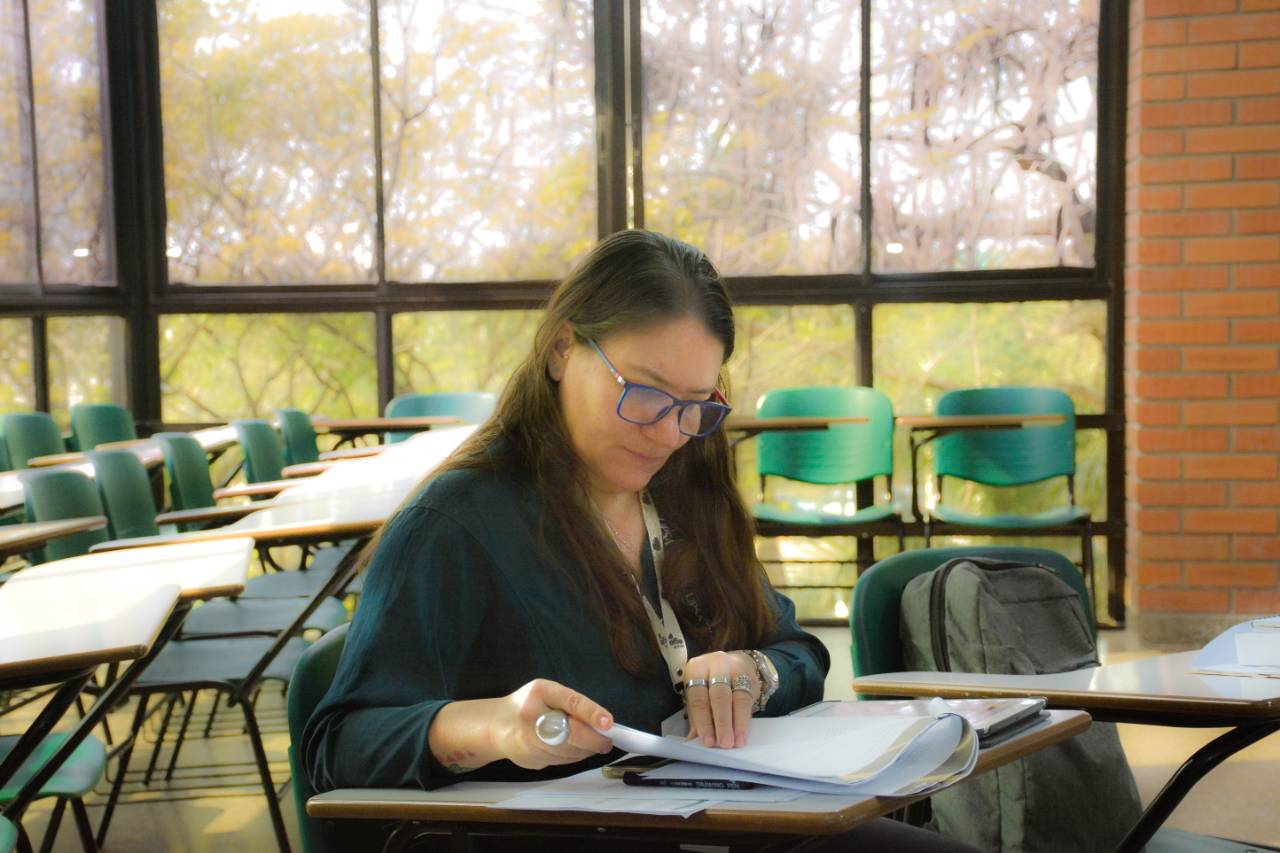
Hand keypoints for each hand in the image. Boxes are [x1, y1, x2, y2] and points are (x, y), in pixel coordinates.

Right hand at [488, 679, 615, 769]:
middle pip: (570, 734)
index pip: (570, 702)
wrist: (495, 726)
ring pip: (568, 752)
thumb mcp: (547, 692)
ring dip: (586, 750)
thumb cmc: (527, 705)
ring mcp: (529, 742)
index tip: (608, 723)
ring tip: (593, 743)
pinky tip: (575, 749)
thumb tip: (600, 722)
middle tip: (607, 741)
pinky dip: (573, 756)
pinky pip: (561, 761)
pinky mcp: (531, 760)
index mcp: (540, 692)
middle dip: (594, 740)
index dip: (591, 713)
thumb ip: (571, 704)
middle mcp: (531, 717)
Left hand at [682, 650, 758, 748]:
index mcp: (696, 669)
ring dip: (736, 724)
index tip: (707, 740)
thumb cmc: (711, 684)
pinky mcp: (750, 675)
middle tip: (723, 742)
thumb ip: (697, 717)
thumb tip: (693, 741)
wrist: (734, 663)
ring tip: (735, 741)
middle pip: (719, 696)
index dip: (703, 721)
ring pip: (736, 698)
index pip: (698, 697)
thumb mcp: (700, 696)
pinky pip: (748, 699)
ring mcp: (734, 668)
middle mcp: (715, 665)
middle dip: (721, 722)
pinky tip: (742, 733)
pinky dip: (744, 720)